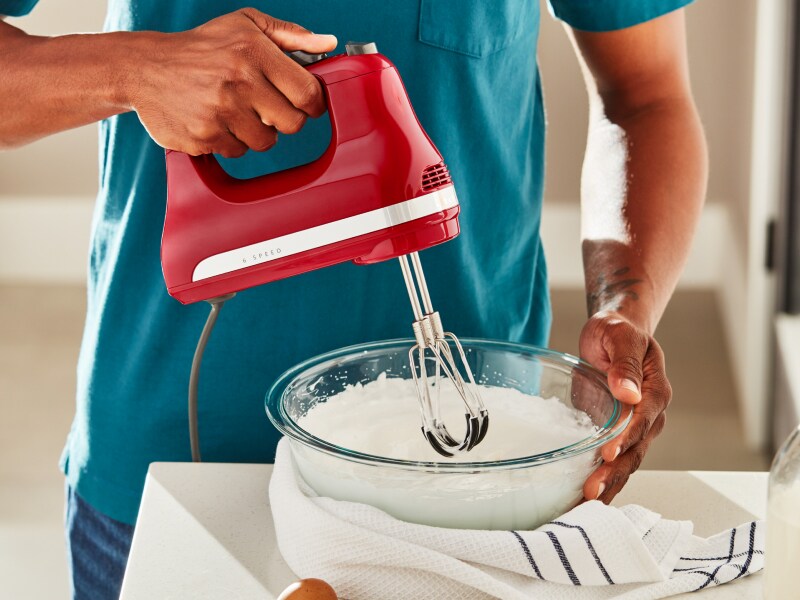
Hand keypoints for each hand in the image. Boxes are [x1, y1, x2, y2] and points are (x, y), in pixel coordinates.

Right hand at [127, 9, 336, 156]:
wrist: (143, 68)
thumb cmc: (201, 47)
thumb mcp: (244, 26)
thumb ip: (289, 35)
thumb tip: (326, 43)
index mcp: (253, 52)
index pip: (308, 93)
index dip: (312, 103)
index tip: (304, 102)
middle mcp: (238, 82)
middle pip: (292, 124)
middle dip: (284, 118)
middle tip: (266, 106)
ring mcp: (220, 112)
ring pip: (266, 141)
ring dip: (257, 131)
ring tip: (237, 110)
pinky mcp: (204, 136)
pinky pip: (237, 151)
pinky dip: (231, 140)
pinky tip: (216, 120)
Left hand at [578, 310, 670, 502]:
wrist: (614, 333)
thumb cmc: (618, 331)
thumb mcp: (620, 336)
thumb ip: (625, 363)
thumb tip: (629, 392)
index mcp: (656, 391)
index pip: (644, 420)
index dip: (626, 437)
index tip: (608, 453)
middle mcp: (650, 415)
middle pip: (636, 449)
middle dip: (615, 472)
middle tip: (592, 490)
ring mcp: (636, 428)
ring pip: (627, 462)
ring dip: (609, 484)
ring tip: (587, 503)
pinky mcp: (618, 434)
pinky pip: (614, 460)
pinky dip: (603, 479)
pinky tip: (584, 497)